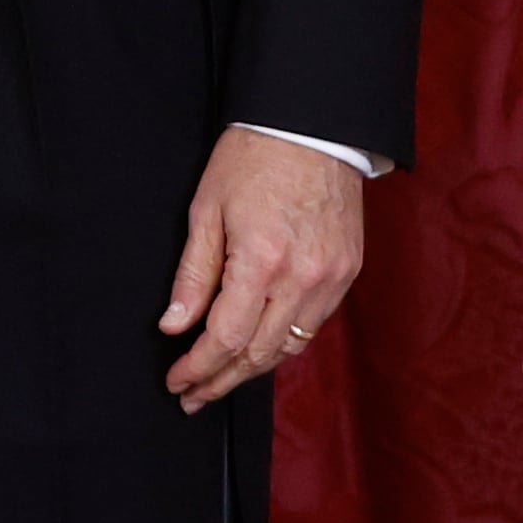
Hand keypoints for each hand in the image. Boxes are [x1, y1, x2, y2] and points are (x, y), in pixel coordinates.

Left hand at [160, 127, 365, 409]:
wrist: (313, 126)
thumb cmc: (254, 157)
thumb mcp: (206, 208)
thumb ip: (193, 273)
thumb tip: (174, 323)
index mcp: (261, 262)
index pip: (225, 338)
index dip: (197, 368)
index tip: (177, 382)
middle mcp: (302, 279)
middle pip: (258, 354)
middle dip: (221, 380)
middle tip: (193, 396)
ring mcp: (331, 279)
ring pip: (290, 347)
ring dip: (253, 368)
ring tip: (221, 379)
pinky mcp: (348, 272)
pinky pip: (314, 325)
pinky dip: (284, 341)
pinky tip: (261, 346)